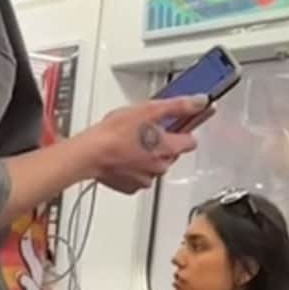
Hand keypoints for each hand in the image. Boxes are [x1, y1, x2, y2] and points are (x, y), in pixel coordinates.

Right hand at [80, 96, 209, 193]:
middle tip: (143, 132)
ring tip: (129, 144)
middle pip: (171, 153)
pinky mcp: (130, 187)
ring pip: (154, 166)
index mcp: (168, 148)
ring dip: (146, 156)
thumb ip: (177, 106)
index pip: (191, 141)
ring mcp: (146, 179)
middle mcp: (161, 166)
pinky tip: (122, 157)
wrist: (88, 154)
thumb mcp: (148, 110)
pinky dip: (132, 169)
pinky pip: (138, 177)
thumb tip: (200, 102)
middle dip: (161, 144)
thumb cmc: (113, 134)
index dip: (183, 131)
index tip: (176, 125)